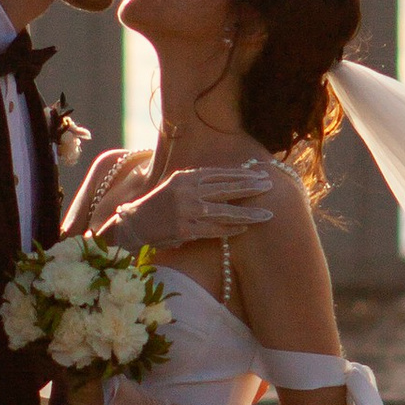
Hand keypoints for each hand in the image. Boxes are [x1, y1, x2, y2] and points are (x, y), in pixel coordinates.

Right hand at [113, 160, 276, 247]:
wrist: (134, 224)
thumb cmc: (159, 204)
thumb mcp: (176, 185)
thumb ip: (199, 181)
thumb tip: (229, 179)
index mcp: (185, 177)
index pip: (219, 174)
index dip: (241, 174)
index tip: (260, 174)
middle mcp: (186, 191)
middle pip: (225, 188)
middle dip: (250, 187)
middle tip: (270, 186)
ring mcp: (186, 211)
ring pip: (223, 211)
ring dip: (247, 213)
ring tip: (267, 214)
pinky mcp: (185, 230)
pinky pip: (213, 229)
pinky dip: (230, 229)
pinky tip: (244, 229)